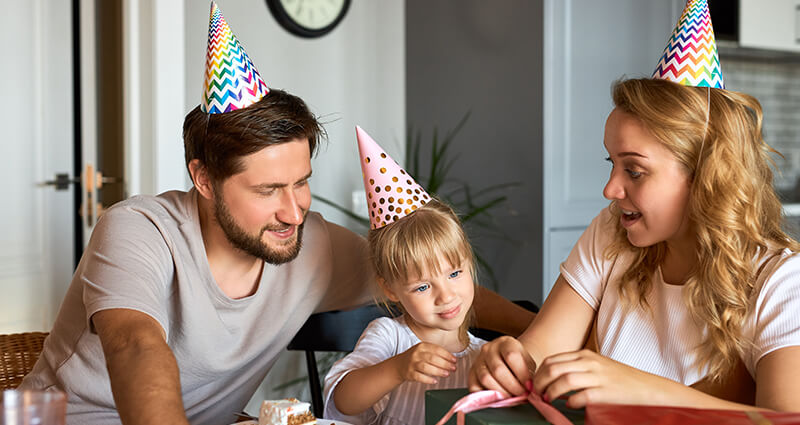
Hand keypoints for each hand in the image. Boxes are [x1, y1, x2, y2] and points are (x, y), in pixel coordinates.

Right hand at [395, 342, 456, 384]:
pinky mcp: (410, 373)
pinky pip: (419, 377)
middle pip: (432, 358)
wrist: (399, 365)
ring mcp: (412, 364)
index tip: (454, 360)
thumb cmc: (416, 358)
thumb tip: (452, 359)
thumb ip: (436, 353)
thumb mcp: (424, 350)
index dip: (447, 355)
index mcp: (422, 346)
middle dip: (445, 364)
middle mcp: (416, 354)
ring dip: (438, 371)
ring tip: (447, 374)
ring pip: (426, 367)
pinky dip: (428, 379)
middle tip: (453, 368)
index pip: (437, 349)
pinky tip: (435, 381)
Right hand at [468, 336, 535, 396]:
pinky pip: (475, 388)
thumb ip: (528, 374)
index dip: (522, 374)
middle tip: (521, 394)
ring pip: (486, 379)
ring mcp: (478, 361)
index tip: (529, 385)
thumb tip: (527, 388)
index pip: (511, 356)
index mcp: (505, 342)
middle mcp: (489, 349)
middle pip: (498, 370)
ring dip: (501, 392)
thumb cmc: (519, 364)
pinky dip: (487, 396)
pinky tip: (498, 397)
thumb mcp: (527, 363)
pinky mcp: (471, 374)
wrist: (507, 362)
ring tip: (511, 396)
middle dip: (512, 387)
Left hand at [534, 349, 678, 407]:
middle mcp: (590, 363)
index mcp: (585, 355)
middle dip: (540, 383)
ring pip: (564, 380)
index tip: (534, 385)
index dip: (538, 374)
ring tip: (548, 401)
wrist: (647, 388)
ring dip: (551, 392)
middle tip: (537, 395)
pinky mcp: (605, 393)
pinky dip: (571, 402)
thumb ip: (575, 368)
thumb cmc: (619, 380)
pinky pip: (580, 396)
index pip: (552, 360)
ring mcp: (598, 377)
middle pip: (553, 369)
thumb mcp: (596, 367)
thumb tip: (550, 380)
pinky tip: (569, 406)